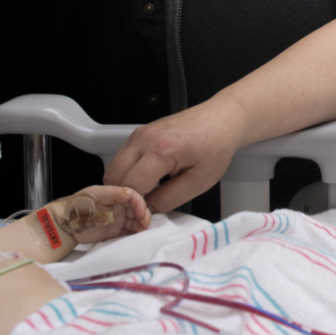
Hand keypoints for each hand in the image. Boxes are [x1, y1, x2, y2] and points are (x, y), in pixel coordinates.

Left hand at [47, 184, 150, 243]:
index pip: (132, 196)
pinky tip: (136, 236)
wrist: (61, 226)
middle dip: (142, 216)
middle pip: (136, 209)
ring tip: (141, 232)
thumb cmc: (74, 207)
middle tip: (144, 225)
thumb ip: (113, 193)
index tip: (141, 213)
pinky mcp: (112, 232)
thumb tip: (130, 194)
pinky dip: (133, 234)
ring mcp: (114, 219)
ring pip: (134, 221)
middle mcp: (115, 206)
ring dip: (140, 226)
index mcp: (112, 194)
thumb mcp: (94, 195)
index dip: (140, 203)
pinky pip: (127, 232)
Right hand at [105, 95, 246, 212]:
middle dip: (124, 197)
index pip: (131, 187)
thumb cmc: (216, 147)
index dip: (136, 206)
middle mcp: (144, 139)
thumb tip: (148, 211)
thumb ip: (169, 200)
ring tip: (146, 194)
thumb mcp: (199, 182)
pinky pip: (122, 159)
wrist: (222, 120)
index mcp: (160, 150)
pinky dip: (127, 173)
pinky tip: (147, 180)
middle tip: (142, 208)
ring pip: (113, 168)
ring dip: (124, 185)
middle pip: (114, 178)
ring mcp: (139, 134)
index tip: (146, 215)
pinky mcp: (140, 133)